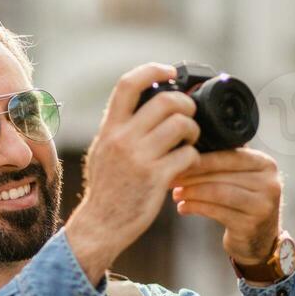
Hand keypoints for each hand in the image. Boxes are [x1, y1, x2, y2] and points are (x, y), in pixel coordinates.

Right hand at [63, 63, 200, 280]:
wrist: (100, 226)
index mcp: (109, 129)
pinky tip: (186, 165)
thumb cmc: (105, 190)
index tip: (170, 71)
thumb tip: (142, 104)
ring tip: (189, 142)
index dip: (153, 69)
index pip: (128, 84)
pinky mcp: (156, 178)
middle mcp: (123, 139)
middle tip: (188, 116)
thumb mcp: (102, 152)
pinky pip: (188, 154)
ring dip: (193, 131)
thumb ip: (119, 129)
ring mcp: (139, 158)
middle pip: (166, 100)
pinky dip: (193, 157)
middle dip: (186, 105)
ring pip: (182, 125)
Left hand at [171, 147, 282, 263]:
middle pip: (222, 174)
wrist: (260, 239)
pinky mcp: (251, 225)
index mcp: (266, 164)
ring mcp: (262, 205)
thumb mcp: (242, 178)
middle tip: (171, 178)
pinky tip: (183, 208)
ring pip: (218, 192)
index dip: (200, 159)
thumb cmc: (243, 202)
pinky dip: (196, 208)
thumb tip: (188, 145)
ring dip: (192, 192)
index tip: (177, 160)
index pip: (229, 156)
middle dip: (192, 175)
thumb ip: (226, 161)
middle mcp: (269, 182)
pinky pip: (216, 211)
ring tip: (175, 193)